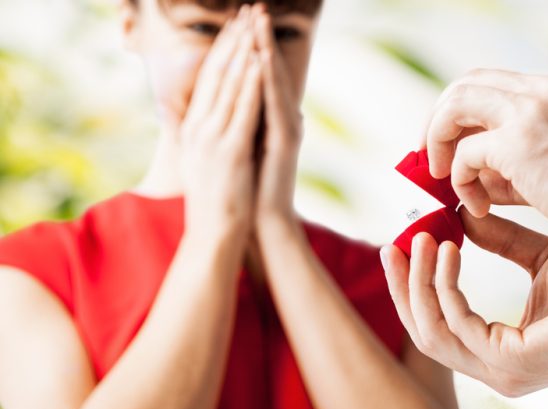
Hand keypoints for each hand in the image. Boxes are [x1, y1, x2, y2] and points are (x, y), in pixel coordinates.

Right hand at [168, 5, 262, 241]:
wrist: (214, 234)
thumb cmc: (216, 201)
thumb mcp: (208, 162)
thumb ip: (212, 136)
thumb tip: (220, 119)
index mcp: (195, 129)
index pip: (209, 79)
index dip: (224, 49)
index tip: (237, 25)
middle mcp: (200, 128)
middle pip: (217, 73)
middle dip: (234, 39)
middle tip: (247, 10)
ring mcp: (213, 138)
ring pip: (229, 84)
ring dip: (244, 51)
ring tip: (255, 24)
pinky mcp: (229, 150)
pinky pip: (243, 109)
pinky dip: (252, 83)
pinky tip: (261, 61)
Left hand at [252, 6, 303, 228]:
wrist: (263, 221)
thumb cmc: (251, 186)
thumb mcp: (242, 144)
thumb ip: (243, 121)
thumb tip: (236, 101)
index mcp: (267, 118)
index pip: (256, 74)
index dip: (248, 45)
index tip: (239, 17)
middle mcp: (280, 117)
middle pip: (267, 69)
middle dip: (258, 36)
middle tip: (254, 5)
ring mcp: (284, 127)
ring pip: (272, 80)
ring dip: (265, 47)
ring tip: (259, 19)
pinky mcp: (284, 141)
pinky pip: (273, 103)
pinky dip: (267, 79)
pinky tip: (262, 57)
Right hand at [381, 208, 547, 396]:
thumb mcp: (540, 258)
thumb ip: (500, 242)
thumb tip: (462, 215)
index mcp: (497, 351)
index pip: (437, 325)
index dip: (414, 287)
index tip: (405, 246)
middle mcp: (492, 368)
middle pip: (422, 332)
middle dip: (402, 287)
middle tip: (392, 244)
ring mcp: (500, 371)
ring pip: (431, 331)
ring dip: (419, 282)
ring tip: (422, 239)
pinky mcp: (512, 363)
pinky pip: (458, 324)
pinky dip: (447, 285)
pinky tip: (451, 249)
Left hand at [424, 69, 547, 251]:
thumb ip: (512, 160)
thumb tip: (468, 175)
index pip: (496, 84)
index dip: (466, 112)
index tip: (454, 142)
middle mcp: (546, 88)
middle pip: (468, 82)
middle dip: (440, 119)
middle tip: (432, 155)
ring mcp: (532, 109)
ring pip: (456, 104)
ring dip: (438, 140)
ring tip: (441, 176)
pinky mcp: (518, 141)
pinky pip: (466, 154)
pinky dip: (461, 180)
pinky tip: (478, 206)